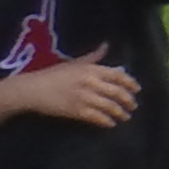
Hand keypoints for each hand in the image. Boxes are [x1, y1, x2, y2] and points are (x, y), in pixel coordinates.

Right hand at [11, 56, 140, 129]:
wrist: (32, 89)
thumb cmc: (53, 74)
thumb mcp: (74, 62)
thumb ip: (93, 57)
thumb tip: (106, 45)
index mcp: (91, 69)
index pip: (118, 76)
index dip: (130, 83)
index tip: (137, 90)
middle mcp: (90, 82)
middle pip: (117, 92)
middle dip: (128, 101)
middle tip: (133, 106)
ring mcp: (84, 97)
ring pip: (109, 106)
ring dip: (120, 113)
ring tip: (124, 117)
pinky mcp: (76, 111)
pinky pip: (96, 117)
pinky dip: (106, 121)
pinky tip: (110, 124)